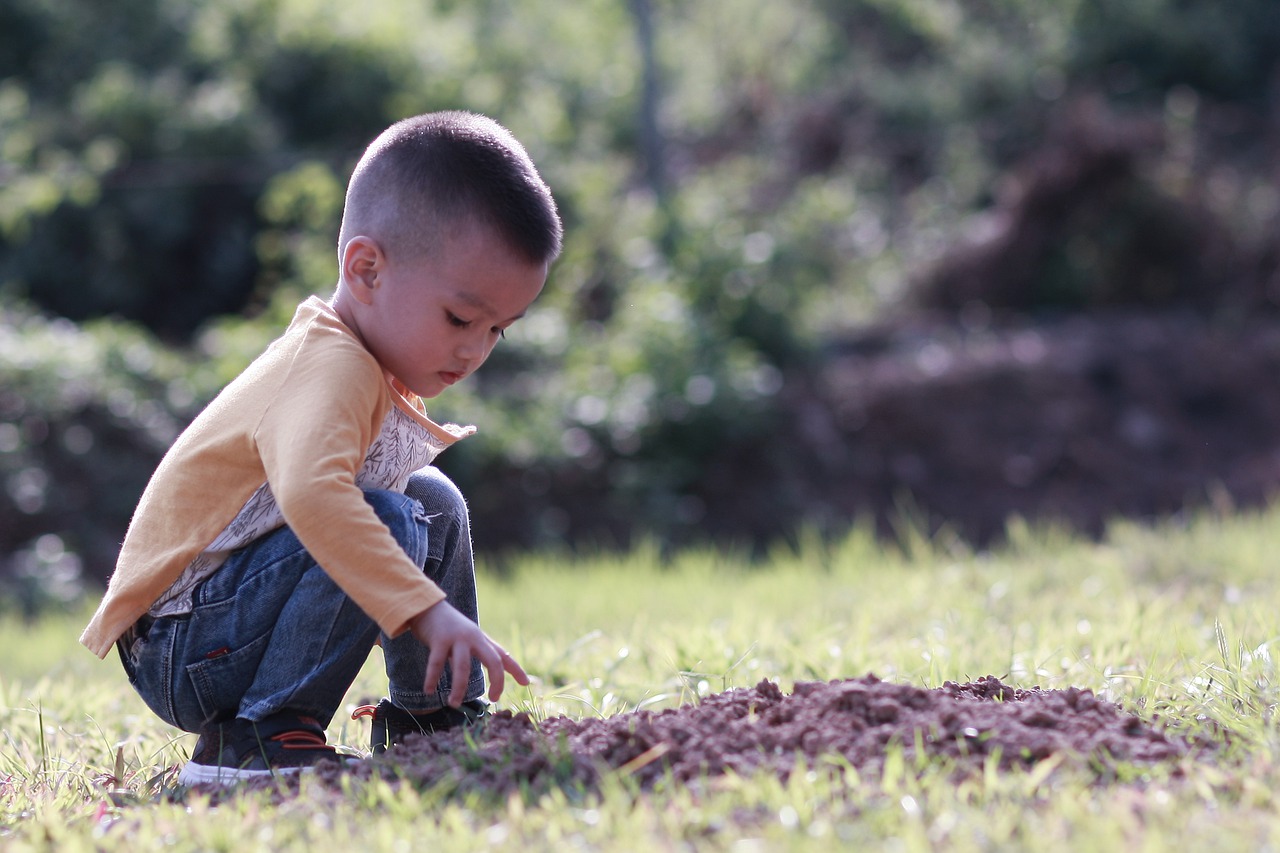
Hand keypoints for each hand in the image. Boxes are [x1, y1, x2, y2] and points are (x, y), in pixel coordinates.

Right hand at [408, 601, 529, 706]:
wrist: (428, 607)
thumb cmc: (449, 627)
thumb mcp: (468, 639)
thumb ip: (478, 653)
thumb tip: (490, 671)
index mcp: (482, 639)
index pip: (504, 656)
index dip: (516, 669)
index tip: (526, 683)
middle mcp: (473, 638)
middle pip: (493, 660)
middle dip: (497, 680)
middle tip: (493, 699)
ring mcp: (457, 638)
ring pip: (463, 667)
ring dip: (459, 688)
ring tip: (454, 704)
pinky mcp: (439, 639)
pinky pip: (436, 663)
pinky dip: (432, 679)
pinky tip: (428, 691)